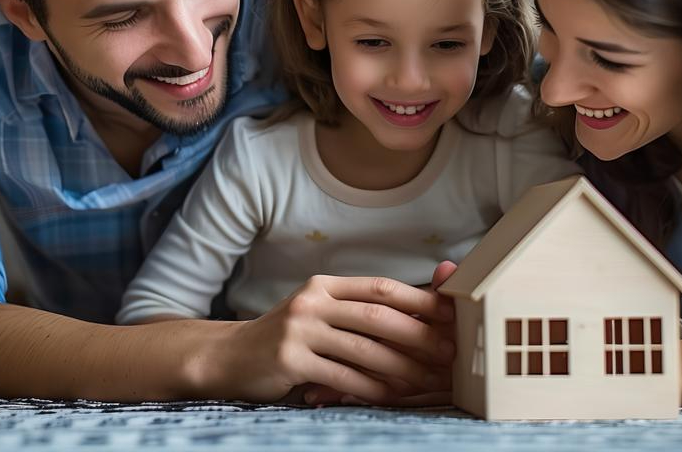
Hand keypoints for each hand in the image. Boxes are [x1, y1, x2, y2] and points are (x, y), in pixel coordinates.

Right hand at [301, 261, 462, 406]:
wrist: (231, 356)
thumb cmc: (289, 338)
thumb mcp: (320, 313)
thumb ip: (360, 311)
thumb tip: (420, 313)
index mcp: (325, 285)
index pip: (381, 287)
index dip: (420, 300)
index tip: (451, 315)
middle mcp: (312, 301)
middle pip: (377, 316)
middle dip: (418, 335)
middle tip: (448, 352)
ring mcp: (299, 330)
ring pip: (363, 349)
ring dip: (402, 367)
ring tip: (428, 380)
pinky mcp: (289, 360)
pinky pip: (342, 376)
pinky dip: (371, 388)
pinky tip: (393, 396)